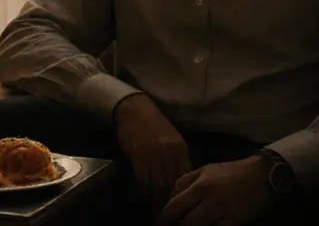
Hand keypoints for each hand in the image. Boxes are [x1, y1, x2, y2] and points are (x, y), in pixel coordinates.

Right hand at [113, 93, 192, 207]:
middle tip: (162, 209)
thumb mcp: (170, 139)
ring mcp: (154, 154)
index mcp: (181, 149)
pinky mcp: (138, 155)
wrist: (133, 108)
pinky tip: (136, 194)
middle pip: (172, 183)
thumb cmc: (151, 123)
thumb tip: (178, 179)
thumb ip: (175, 157)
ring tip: (149, 207)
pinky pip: (142, 179)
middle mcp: (170, 153)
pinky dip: (140, 190)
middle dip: (167, 199)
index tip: (175, 202)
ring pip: (158, 184)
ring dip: (153, 198)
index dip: (180, 192)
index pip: (185, 177)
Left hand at [156, 156, 273, 225]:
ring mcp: (223, 213)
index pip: (174, 206)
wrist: (263, 175)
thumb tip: (169, 197)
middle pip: (184, 221)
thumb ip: (185, 181)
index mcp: (199, 186)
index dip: (163, 218)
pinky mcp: (235, 222)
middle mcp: (209, 200)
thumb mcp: (204, 170)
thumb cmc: (230, 172)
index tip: (156, 223)